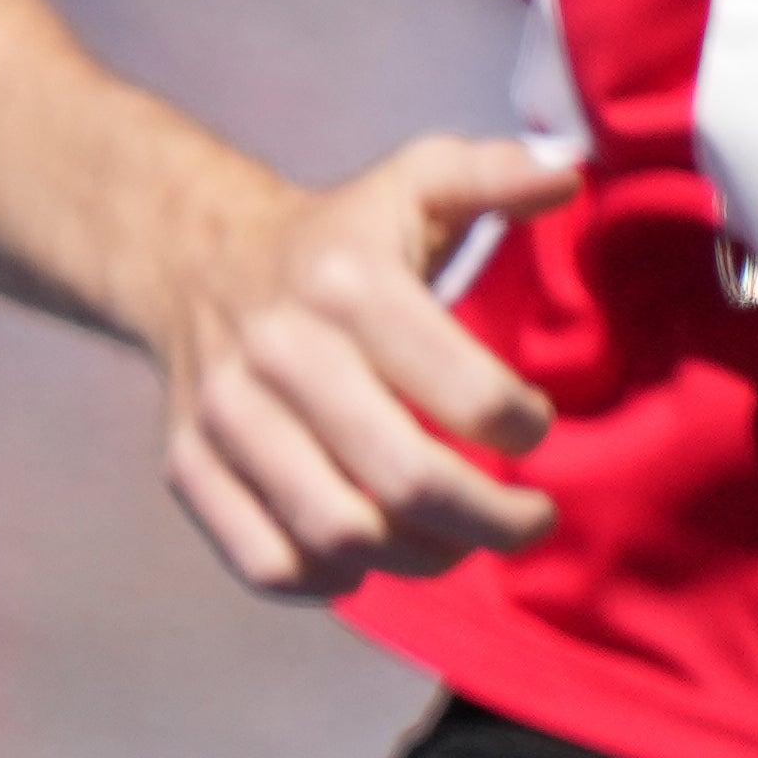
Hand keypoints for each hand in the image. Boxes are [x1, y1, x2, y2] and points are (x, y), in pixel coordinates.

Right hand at [140, 133, 575, 597]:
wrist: (193, 255)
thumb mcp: (416, 178)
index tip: (538, 429)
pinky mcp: (187, 466)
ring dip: (419, 558)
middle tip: (531, 521)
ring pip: (337, 533)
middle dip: (491, 520)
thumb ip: (496, 173)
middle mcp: (282, 353)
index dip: (521, 427)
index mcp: (351, 284)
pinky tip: (375, 561)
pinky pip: (263, 560)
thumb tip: (570, 178)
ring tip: (461, 544)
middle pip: (406, 479)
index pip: (466, 392)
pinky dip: (328, 584)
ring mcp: (225, 417)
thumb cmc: (338, 231)